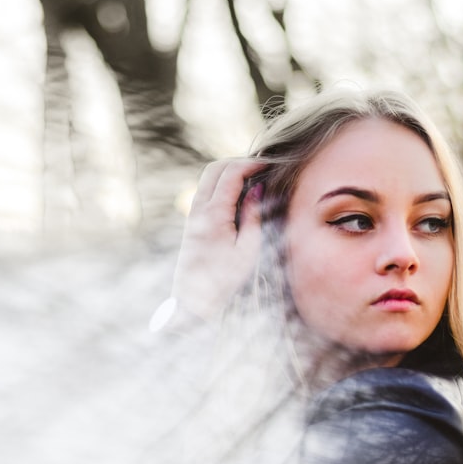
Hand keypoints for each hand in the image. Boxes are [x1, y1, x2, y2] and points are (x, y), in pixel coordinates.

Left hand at [171, 158, 266, 320]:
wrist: (193, 301)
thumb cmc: (224, 281)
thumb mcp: (247, 250)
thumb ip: (253, 216)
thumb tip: (257, 190)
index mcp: (213, 214)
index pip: (231, 173)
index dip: (252, 164)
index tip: (271, 164)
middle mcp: (198, 210)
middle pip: (215, 168)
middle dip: (238, 162)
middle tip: (261, 168)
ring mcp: (192, 215)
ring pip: (207, 178)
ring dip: (228, 172)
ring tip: (252, 179)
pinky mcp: (191, 223)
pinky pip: (205, 192)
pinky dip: (220, 185)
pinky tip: (237, 195)